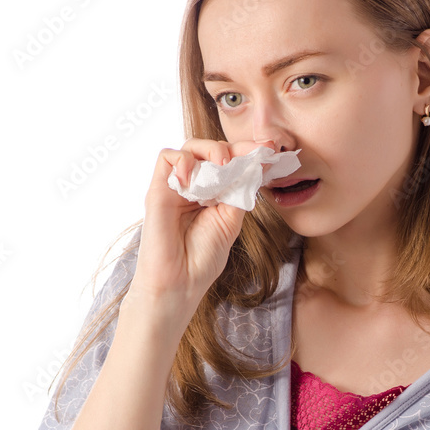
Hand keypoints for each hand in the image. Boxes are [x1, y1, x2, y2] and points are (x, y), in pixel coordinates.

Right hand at [126, 138, 270, 311]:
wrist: (180, 282)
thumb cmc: (202, 259)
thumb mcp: (231, 220)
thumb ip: (240, 192)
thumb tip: (256, 165)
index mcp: (214, 195)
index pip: (231, 163)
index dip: (249, 153)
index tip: (270, 149)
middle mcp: (195, 187)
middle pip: (213, 150)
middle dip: (237, 146)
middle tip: (255, 152)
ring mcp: (177, 187)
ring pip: (191, 148)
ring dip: (211, 150)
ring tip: (223, 164)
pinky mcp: (158, 189)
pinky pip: (166, 157)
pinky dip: (183, 160)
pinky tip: (193, 179)